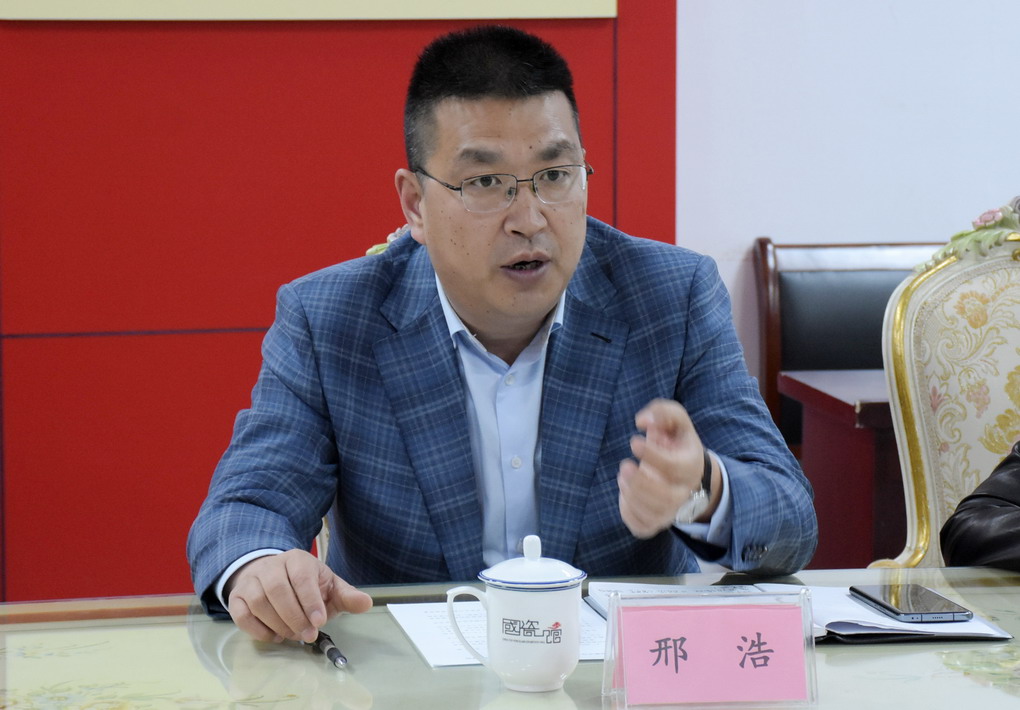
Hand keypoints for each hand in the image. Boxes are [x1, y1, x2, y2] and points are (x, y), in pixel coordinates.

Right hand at [226, 549, 372, 642]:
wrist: (274, 576)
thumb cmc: (307, 585)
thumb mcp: (329, 586)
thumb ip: (347, 596)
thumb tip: (366, 603)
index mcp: (297, 559)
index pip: (302, 578)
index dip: (310, 601)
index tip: (320, 621)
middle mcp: (271, 566)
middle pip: (278, 590)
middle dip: (295, 616)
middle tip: (308, 634)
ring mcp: (251, 581)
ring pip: (258, 602)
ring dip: (278, 624)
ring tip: (293, 635)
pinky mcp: (237, 597)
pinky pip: (241, 615)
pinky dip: (258, 630)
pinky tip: (275, 635)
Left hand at [617, 398, 713, 537]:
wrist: (683, 470)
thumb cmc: (675, 442)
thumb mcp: (675, 421)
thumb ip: (663, 413)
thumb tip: (642, 421)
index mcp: (690, 466)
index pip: (674, 467)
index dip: (652, 455)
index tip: (634, 441)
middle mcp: (684, 493)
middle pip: (666, 498)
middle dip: (641, 483)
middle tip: (624, 466)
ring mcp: (670, 511)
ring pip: (653, 514)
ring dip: (632, 495)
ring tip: (624, 476)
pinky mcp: (654, 523)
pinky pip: (642, 527)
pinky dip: (628, 512)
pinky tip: (625, 492)